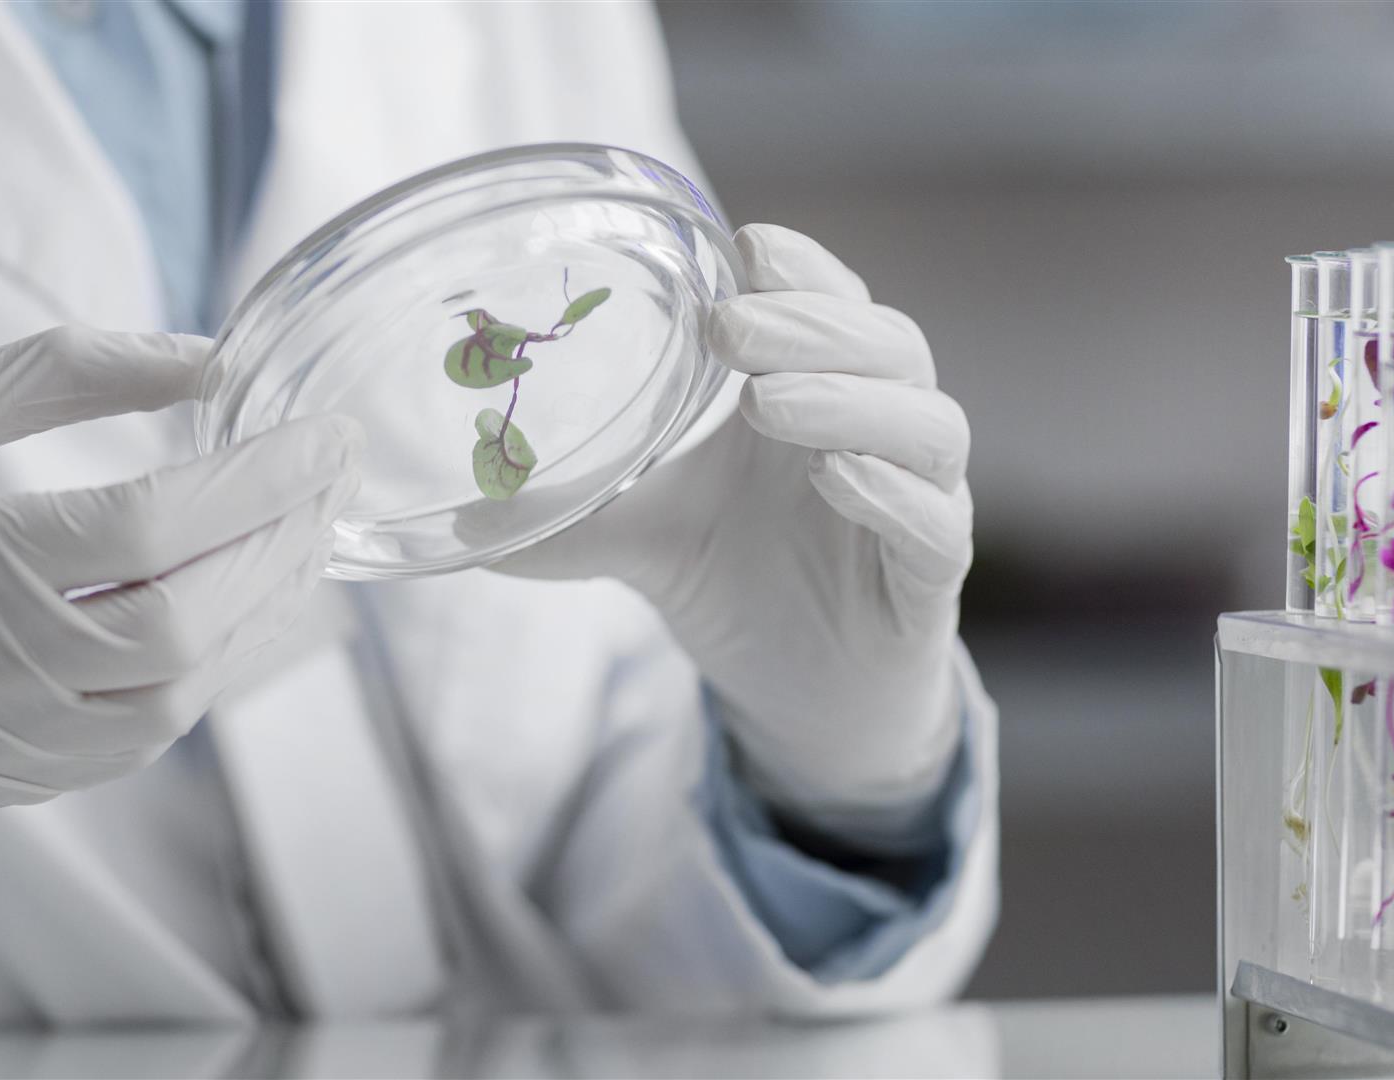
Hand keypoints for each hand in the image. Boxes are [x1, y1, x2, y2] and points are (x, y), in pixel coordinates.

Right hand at [0, 326, 361, 810]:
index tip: (327, 438)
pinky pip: (134, 745)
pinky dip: (198, 679)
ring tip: (295, 547)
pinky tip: (227, 620)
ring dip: (252, 621)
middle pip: (179, 624)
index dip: (256, 482)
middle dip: (275, 551)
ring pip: (169, 701)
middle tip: (328, 489)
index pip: (148, 527)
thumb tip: (213, 362)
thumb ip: (69, 373)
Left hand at [500, 225, 971, 829]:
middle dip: (812, 326)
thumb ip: (564, 513)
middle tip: (731, 326)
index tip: (739, 247)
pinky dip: (892, 494)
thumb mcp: (641, 534)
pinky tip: (838, 478)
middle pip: (889, 344)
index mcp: (812, 393)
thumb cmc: (736, 578)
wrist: (806, 694)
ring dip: (851, 400)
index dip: (800, 269)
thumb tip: (454, 514)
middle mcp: (877, 433)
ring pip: (927, 424)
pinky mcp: (931, 579)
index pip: (831, 303)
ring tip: (768, 401)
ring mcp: (918, 501)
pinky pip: (938, 523)